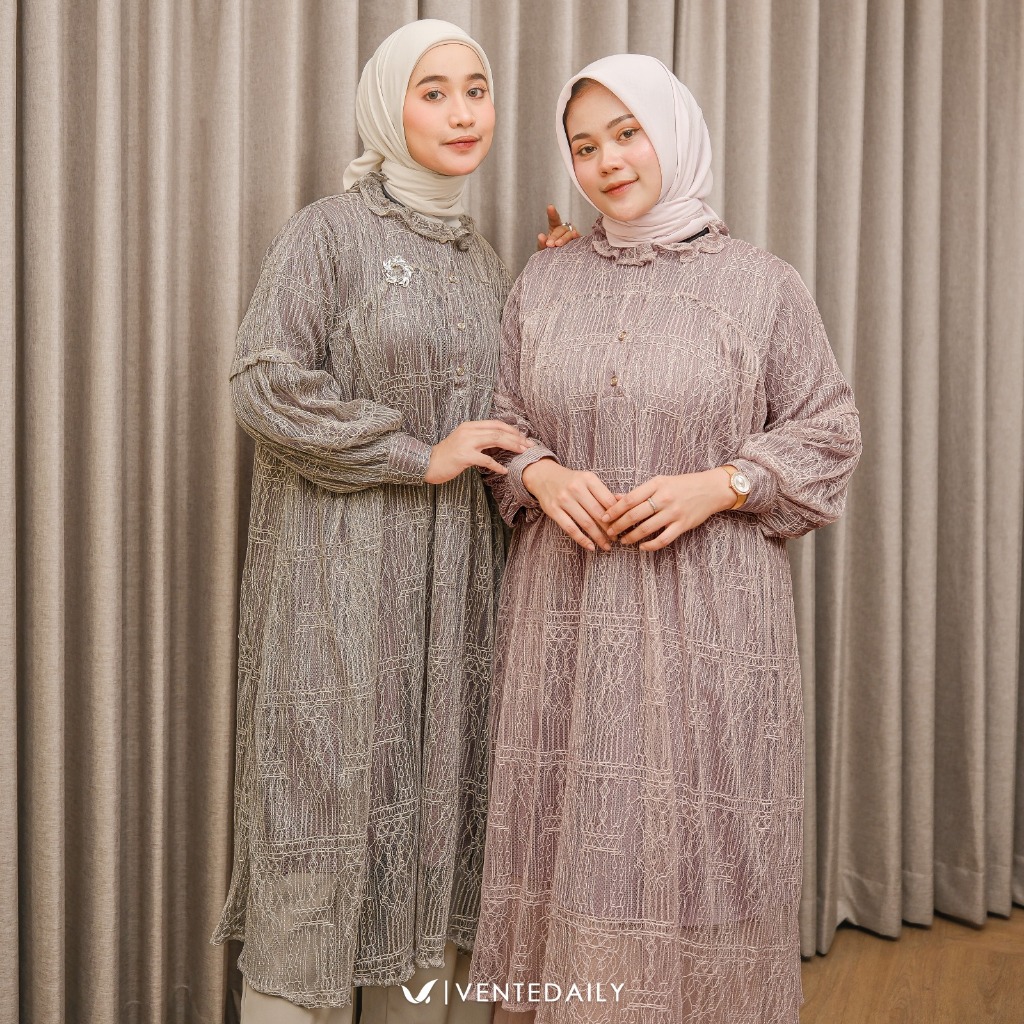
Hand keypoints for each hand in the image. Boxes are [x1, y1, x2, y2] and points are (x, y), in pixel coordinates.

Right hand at [426, 420, 533, 484]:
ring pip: (495, 440)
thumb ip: (478, 439)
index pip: (495, 424)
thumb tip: (497, 442)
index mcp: (469, 426)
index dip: (511, 429)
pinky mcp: (464, 456)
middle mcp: (469, 431)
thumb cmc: (447, 456)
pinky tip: (504, 470)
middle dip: (516, 438)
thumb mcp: (463, 442)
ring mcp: (466, 443)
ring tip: (523, 453)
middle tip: (529, 445)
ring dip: (512, 446)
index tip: (523, 437)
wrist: (427, 463)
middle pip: (498, 430)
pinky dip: (497, 465)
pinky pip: (486, 460)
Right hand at [522, 459, 616, 550]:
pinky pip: (570, 528)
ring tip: (607, 546)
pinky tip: (590, 547)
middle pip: (598, 513)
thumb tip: (623, 502)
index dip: (617, 515)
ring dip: (598, 537)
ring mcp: (563, 499)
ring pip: (586, 523)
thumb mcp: (588, 480)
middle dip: (610, 529)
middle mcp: (576, 488)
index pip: (608, 500)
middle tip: (616, 538)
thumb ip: (604, 492)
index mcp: (588, 479)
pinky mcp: (553, 510)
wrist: (544, 476)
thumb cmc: (571, 481)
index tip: (623, 525)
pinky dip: (582, 540)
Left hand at [537, 204, 579, 249]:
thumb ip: (541, 243)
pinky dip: (576, 237)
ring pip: (569, 234)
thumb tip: (540, 236)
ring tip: (557, 244)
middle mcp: (564, 230)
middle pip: (560, 229)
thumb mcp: (543, 248)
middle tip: (549, 244)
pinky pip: (578, 239)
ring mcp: (572, 235)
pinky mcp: (578, 242)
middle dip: (554, 236)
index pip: (554, 219)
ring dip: (563, 238)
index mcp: (555, 228)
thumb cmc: (550, 252)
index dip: (552, 213)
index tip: (550, 207)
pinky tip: (575, 235)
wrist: (559, 263)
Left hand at [602, 469, 734, 550]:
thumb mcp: (660, 482)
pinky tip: (642, 547)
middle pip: (634, 515)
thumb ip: (638, 491)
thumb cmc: (682, 484)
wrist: (711, 489)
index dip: (614, 510)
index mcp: (656, 484)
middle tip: (609, 532)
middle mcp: (664, 498)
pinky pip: (663, 539)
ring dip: (631, 537)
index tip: (603, 517)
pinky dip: (650, 546)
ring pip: (646, 528)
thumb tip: (614, 498)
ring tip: (622, 540)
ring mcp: (674, 512)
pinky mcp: (683, 525)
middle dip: (618, 525)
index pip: (629, 499)